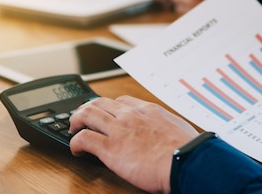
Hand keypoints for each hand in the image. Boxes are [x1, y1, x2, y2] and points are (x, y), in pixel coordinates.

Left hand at [69, 96, 198, 193]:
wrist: (186, 161)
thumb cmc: (188, 150)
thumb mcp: (178, 128)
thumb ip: (167, 127)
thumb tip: (169, 134)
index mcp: (148, 110)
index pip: (122, 101)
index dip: (110, 106)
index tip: (107, 113)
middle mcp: (131, 115)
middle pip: (100, 102)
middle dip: (88, 109)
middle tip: (83, 118)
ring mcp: (119, 130)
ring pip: (87, 114)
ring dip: (76, 121)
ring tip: (74, 129)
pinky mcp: (110, 148)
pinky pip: (84, 139)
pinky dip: (75, 143)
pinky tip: (76, 150)